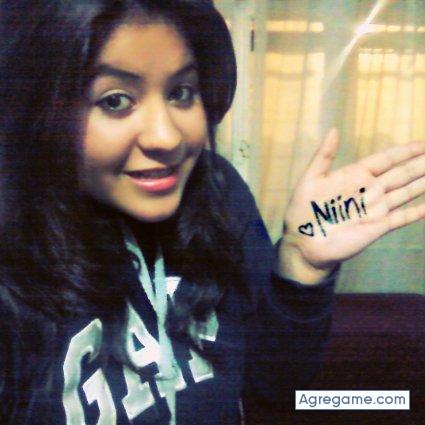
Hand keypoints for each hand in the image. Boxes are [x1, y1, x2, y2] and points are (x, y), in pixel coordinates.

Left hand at [278, 129, 424, 282]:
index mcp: (355, 175)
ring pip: (406, 192)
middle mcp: (369, 189)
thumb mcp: (310, 179)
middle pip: (402, 173)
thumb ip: (324, 156)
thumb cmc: (302, 210)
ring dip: (423, 183)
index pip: (386, 159)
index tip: (424, 144)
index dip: (405, 151)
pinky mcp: (377, 227)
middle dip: (421, 164)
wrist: (303, 242)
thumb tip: (334, 129)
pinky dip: (416, 212)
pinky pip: (401, 217)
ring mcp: (375, 208)